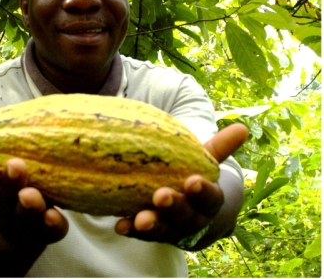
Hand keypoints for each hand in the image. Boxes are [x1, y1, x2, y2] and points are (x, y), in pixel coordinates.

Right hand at [0, 122, 68, 245]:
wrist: (18, 233)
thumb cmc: (4, 189)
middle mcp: (2, 214)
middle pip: (3, 202)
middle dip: (8, 184)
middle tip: (16, 165)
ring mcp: (25, 226)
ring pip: (25, 218)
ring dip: (28, 206)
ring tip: (30, 194)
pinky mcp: (48, 232)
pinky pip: (50, 232)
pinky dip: (51, 225)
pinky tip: (53, 216)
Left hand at [114, 123, 248, 247]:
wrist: (195, 218)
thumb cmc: (196, 181)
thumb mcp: (206, 165)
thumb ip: (220, 148)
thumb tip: (242, 127)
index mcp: (210, 202)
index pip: (210, 198)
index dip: (202, 191)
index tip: (192, 181)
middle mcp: (193, 220)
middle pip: (187, 217)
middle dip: (175, 207)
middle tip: (161, 195)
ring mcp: (173, 230)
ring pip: (165, 230)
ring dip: (152, 224)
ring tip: (140, 219)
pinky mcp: (152, 235)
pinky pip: (141, 236)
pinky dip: (131, 230)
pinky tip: (120, 225)